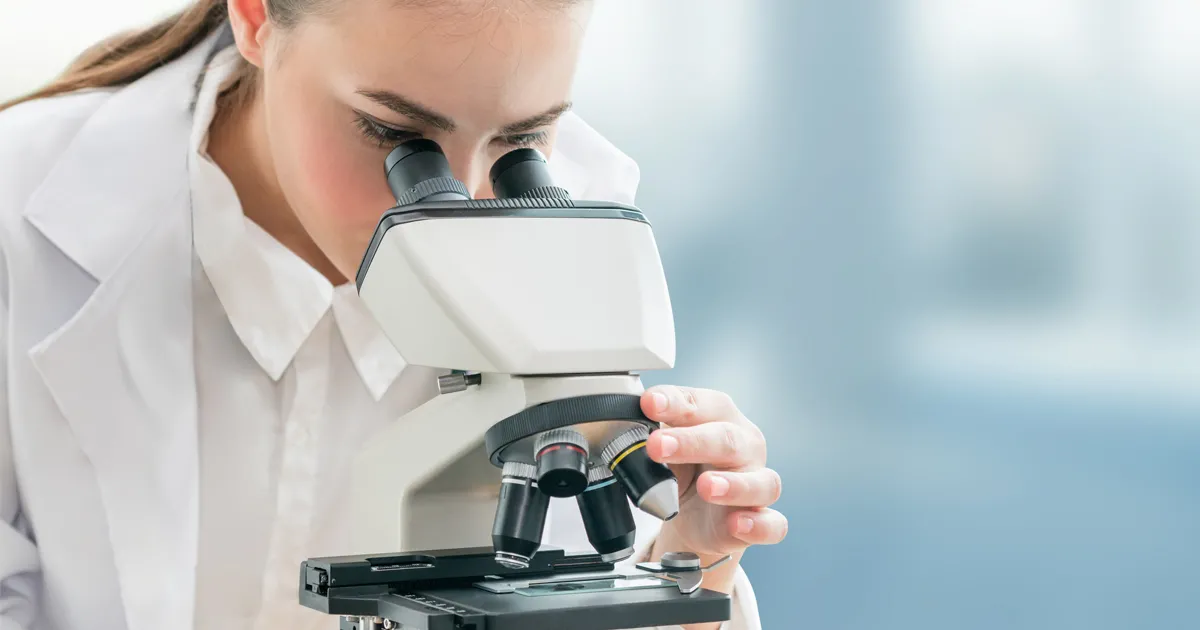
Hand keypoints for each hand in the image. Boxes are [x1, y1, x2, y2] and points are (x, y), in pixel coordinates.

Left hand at [640, 386, 786, 607]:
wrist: (695, 517)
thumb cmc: (687, 468)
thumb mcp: (666, 447)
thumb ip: (653, 434)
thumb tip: (624, 426)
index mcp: (721, 418)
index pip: (702, 405)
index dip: (675, 402)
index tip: (649, 403)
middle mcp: (745, 447)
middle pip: (727, 440)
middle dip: (691, 442)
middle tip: (657, 446)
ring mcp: (757, 484)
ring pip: (760, 482)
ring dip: (733, 484)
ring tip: (706, 486)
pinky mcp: (761, 520)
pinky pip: (772, 524)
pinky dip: (758, 524)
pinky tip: (738, 523)